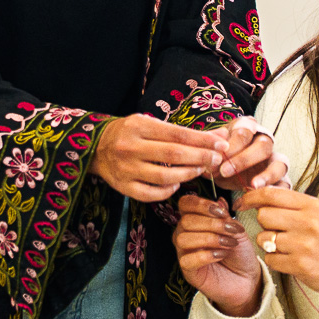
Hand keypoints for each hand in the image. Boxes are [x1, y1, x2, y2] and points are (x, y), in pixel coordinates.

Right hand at [90, 114, 228, 202]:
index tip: (221, 144)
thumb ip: (183, 132)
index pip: (177, 134)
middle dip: (200, 157)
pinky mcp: (123, 187)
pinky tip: (177, 184)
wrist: (96, 148)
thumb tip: (219, 136)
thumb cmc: (130, 133)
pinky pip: (151, 194)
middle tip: (217, 159)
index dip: (202, 140)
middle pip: (173, 155)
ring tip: (200, 170)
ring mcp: (126, 169)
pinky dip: (168, 190)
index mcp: (138, 126)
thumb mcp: (152, 124)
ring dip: (188, 174)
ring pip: (165, 176)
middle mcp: (130, 147)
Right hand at [174, 194, 261, 316]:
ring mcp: (184, 253)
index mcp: (195, 220)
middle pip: (185, 221)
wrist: (247, 279)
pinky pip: (187, 259)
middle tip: (231, 231)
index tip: (221, 211)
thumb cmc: (240, 253)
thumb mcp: (236, 230)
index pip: (185, 204)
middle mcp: (185, 234)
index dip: (200, 204)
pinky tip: (221, 255)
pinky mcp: (188, 271)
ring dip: (210, 239)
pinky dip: (206, 255)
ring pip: (183, 239)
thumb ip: (225, 216)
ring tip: (229, 244)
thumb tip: (219, 201)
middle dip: (211, 224)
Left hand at [213, 116, 289, 190]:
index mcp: (248, 128)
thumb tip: (212, 158)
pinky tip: (262, 198)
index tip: (218, 157)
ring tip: (254, 186)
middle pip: (263, 146)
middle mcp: (265, 141)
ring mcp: (275, 161)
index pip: (245, 131)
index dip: (232, 144)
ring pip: (280, 164)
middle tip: (224, 171)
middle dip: (244, 159)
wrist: (224, 173)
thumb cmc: (218, 157)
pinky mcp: (280, 179)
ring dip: (268, 175)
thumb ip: (211, 153)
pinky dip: (276, 191)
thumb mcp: (212, 152)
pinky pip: (284, 185)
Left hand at [240, 186, 318, 298]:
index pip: (272, 194)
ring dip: (269, 243)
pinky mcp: (299, 264)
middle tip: (278, 229)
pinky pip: (269, 258)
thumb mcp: (315, 213)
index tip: (242, 201)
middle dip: (265, 223)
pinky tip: (289, 258)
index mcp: (311, 205)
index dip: (251, 196)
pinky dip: (275, 259)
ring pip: (263, 238)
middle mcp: (308, 222)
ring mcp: (303, 244)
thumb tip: (256, 192)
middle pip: (263, 215)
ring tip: (287, 245)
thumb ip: (289, 203)